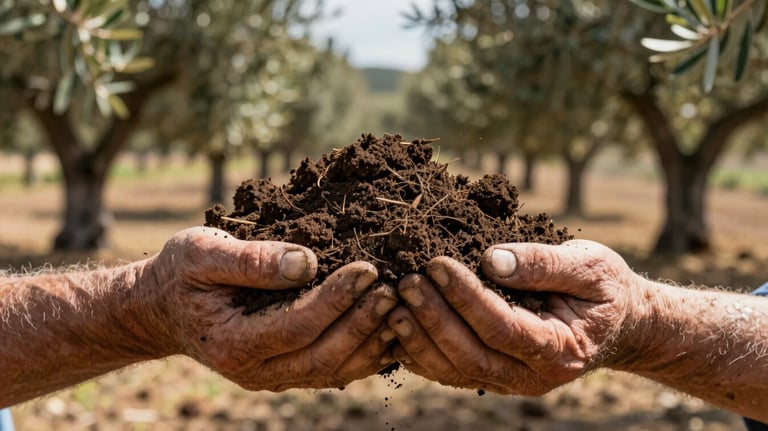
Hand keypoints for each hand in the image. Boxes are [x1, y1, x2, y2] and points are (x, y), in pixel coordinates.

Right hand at [135, 227, 397, 390]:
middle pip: (322, 356)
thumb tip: (307, 262)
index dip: (337, 299)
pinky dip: (363, 353)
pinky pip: (331, 370)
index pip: (297, 326)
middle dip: (363, 323)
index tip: (368, 268)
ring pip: (332, 370)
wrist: (163, 308)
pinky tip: (387, 329)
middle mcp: (254, 371)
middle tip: (394, 290)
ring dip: (370, 342)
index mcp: (233, 343)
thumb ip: (251, 259)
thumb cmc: (181, 274)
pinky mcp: (284, 372)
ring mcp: (271, 377)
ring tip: (400, 308)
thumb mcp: (202, 253)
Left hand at [384, 239, 646, 394]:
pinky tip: (399, 326)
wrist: (616, 323)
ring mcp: (512, 382)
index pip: (502, 327)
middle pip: (472, 355)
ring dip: (420, 338)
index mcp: (561, 349)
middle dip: (434, 318)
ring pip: (456, 370)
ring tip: (394, 303)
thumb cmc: (604, 288)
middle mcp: (533, 376)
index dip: (465, 297)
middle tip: (406, 281)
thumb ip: (543, 264)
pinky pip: (451, 372)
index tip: (436, 264)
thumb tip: (493, 260)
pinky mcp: (494, 377)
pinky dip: (421, 353)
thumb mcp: (589, 266)